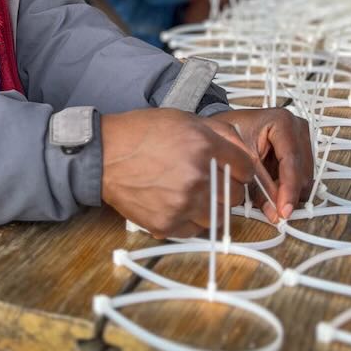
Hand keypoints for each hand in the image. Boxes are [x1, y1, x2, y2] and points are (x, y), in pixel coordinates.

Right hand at [100, 109, 261, 238]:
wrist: (104, 155)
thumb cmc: (140, 135)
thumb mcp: (183, 120)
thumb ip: (218, 133)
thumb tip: (242, 150)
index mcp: (204, 146)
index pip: (246, 168)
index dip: (240, 169)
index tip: (232, 172)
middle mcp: (198, 175)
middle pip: (235, 195)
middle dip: (226, 189)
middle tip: (209, 182)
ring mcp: (183, 202)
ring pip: (218, 216)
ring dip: (210, 207)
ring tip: (191, 193)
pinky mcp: (168, 223)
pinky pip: (195, 230)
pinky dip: (189, 220)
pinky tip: (175, 203)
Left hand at [202, 108, 312, 220]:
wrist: (228, 127)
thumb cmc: (231, 135)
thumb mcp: (242, 160)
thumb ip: (260, 188)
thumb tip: (275, 214)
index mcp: (283, 122)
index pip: (291, 160)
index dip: (288, 189)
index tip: (283, 210)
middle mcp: (298, 128)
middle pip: (303, 172)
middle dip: (288, 194)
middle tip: (272, 210)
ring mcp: (303, 140)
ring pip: (305, 178)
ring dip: (288, 192)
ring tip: (266, 194)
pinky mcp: (302, 152)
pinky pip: (301, 178)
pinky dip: (287, 188)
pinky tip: (272, 187)